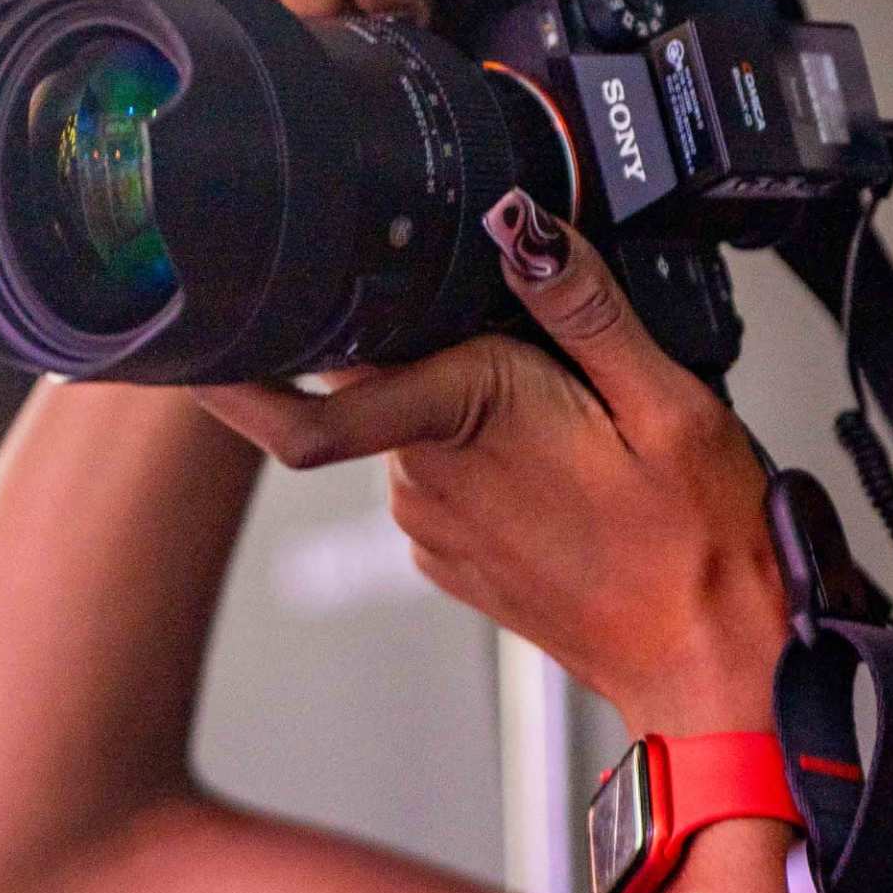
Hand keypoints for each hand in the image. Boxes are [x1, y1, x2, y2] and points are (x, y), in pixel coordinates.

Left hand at [194, 208, 787, 734]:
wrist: (712, 665)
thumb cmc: (700, 550)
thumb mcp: (670, 402)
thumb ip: (587, 306)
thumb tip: (525, 227)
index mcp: (469, 417)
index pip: (304, 404)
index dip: (231, 373)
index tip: (179, 341)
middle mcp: (428, 476)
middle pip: (379, 368)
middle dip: (431, 341)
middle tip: (544, 359)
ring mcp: (434, 523)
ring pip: (414, 419)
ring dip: (473, 401)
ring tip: (580, 430)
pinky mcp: (451, 557)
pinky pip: (444, 472)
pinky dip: (488, 455)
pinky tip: (569, 473)